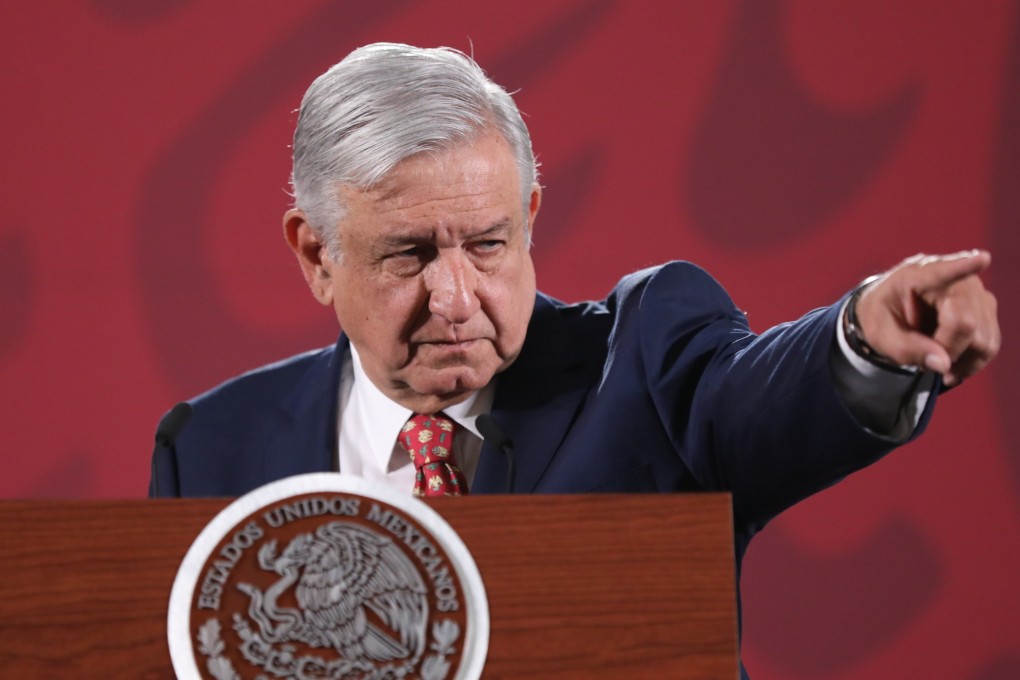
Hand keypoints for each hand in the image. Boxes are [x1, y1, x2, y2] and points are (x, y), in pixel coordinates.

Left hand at [854, 250, 999, 386]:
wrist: (892, 312)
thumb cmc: (883, 317)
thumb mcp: (879, 334)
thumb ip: (906, 348)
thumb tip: (943, 364)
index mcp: (919, 275)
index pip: (943, 271)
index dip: (965, 266)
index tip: (982, 258)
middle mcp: (956, 279)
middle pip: (966, 323)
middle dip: (946, 350)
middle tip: (922, 358)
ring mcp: (976, 293)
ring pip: (983, 339)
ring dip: (959, 359)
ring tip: (934, 359)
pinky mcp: (986, 309)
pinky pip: (990, 344)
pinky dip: (971, 360)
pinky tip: (951, 363)